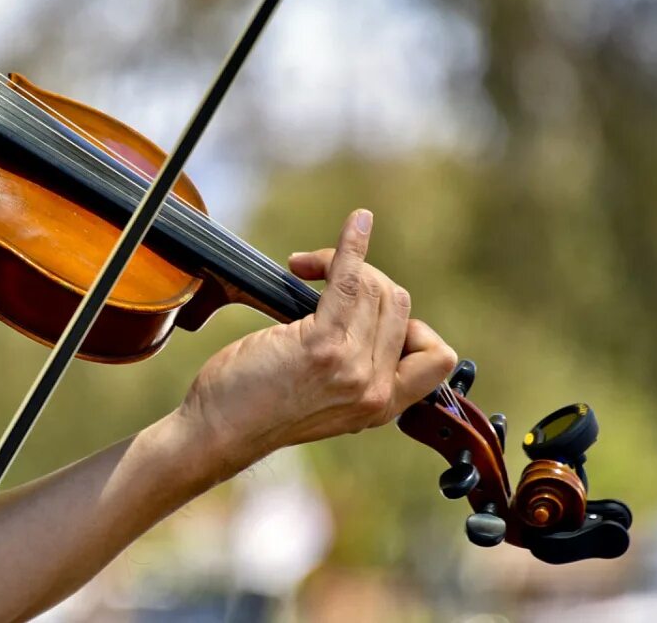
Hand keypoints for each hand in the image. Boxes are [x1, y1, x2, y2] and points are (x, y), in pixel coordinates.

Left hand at [175, 209, 457, 472]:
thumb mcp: (326, 398)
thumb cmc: (258, 406)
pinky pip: (350, 281)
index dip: (413, 326)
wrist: (219, 430)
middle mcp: (375, 391)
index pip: (437, 357)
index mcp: (383, 407)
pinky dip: (351, 247)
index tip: (371, 316)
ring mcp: (352, 369)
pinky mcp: (322, 346)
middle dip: (365, 279)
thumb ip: (356, 368)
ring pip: (376, 289)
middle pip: (399, 306)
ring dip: (341, 263)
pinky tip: (356, 225)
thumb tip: (369, 308)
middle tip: (317, 279)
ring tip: (306, 268)